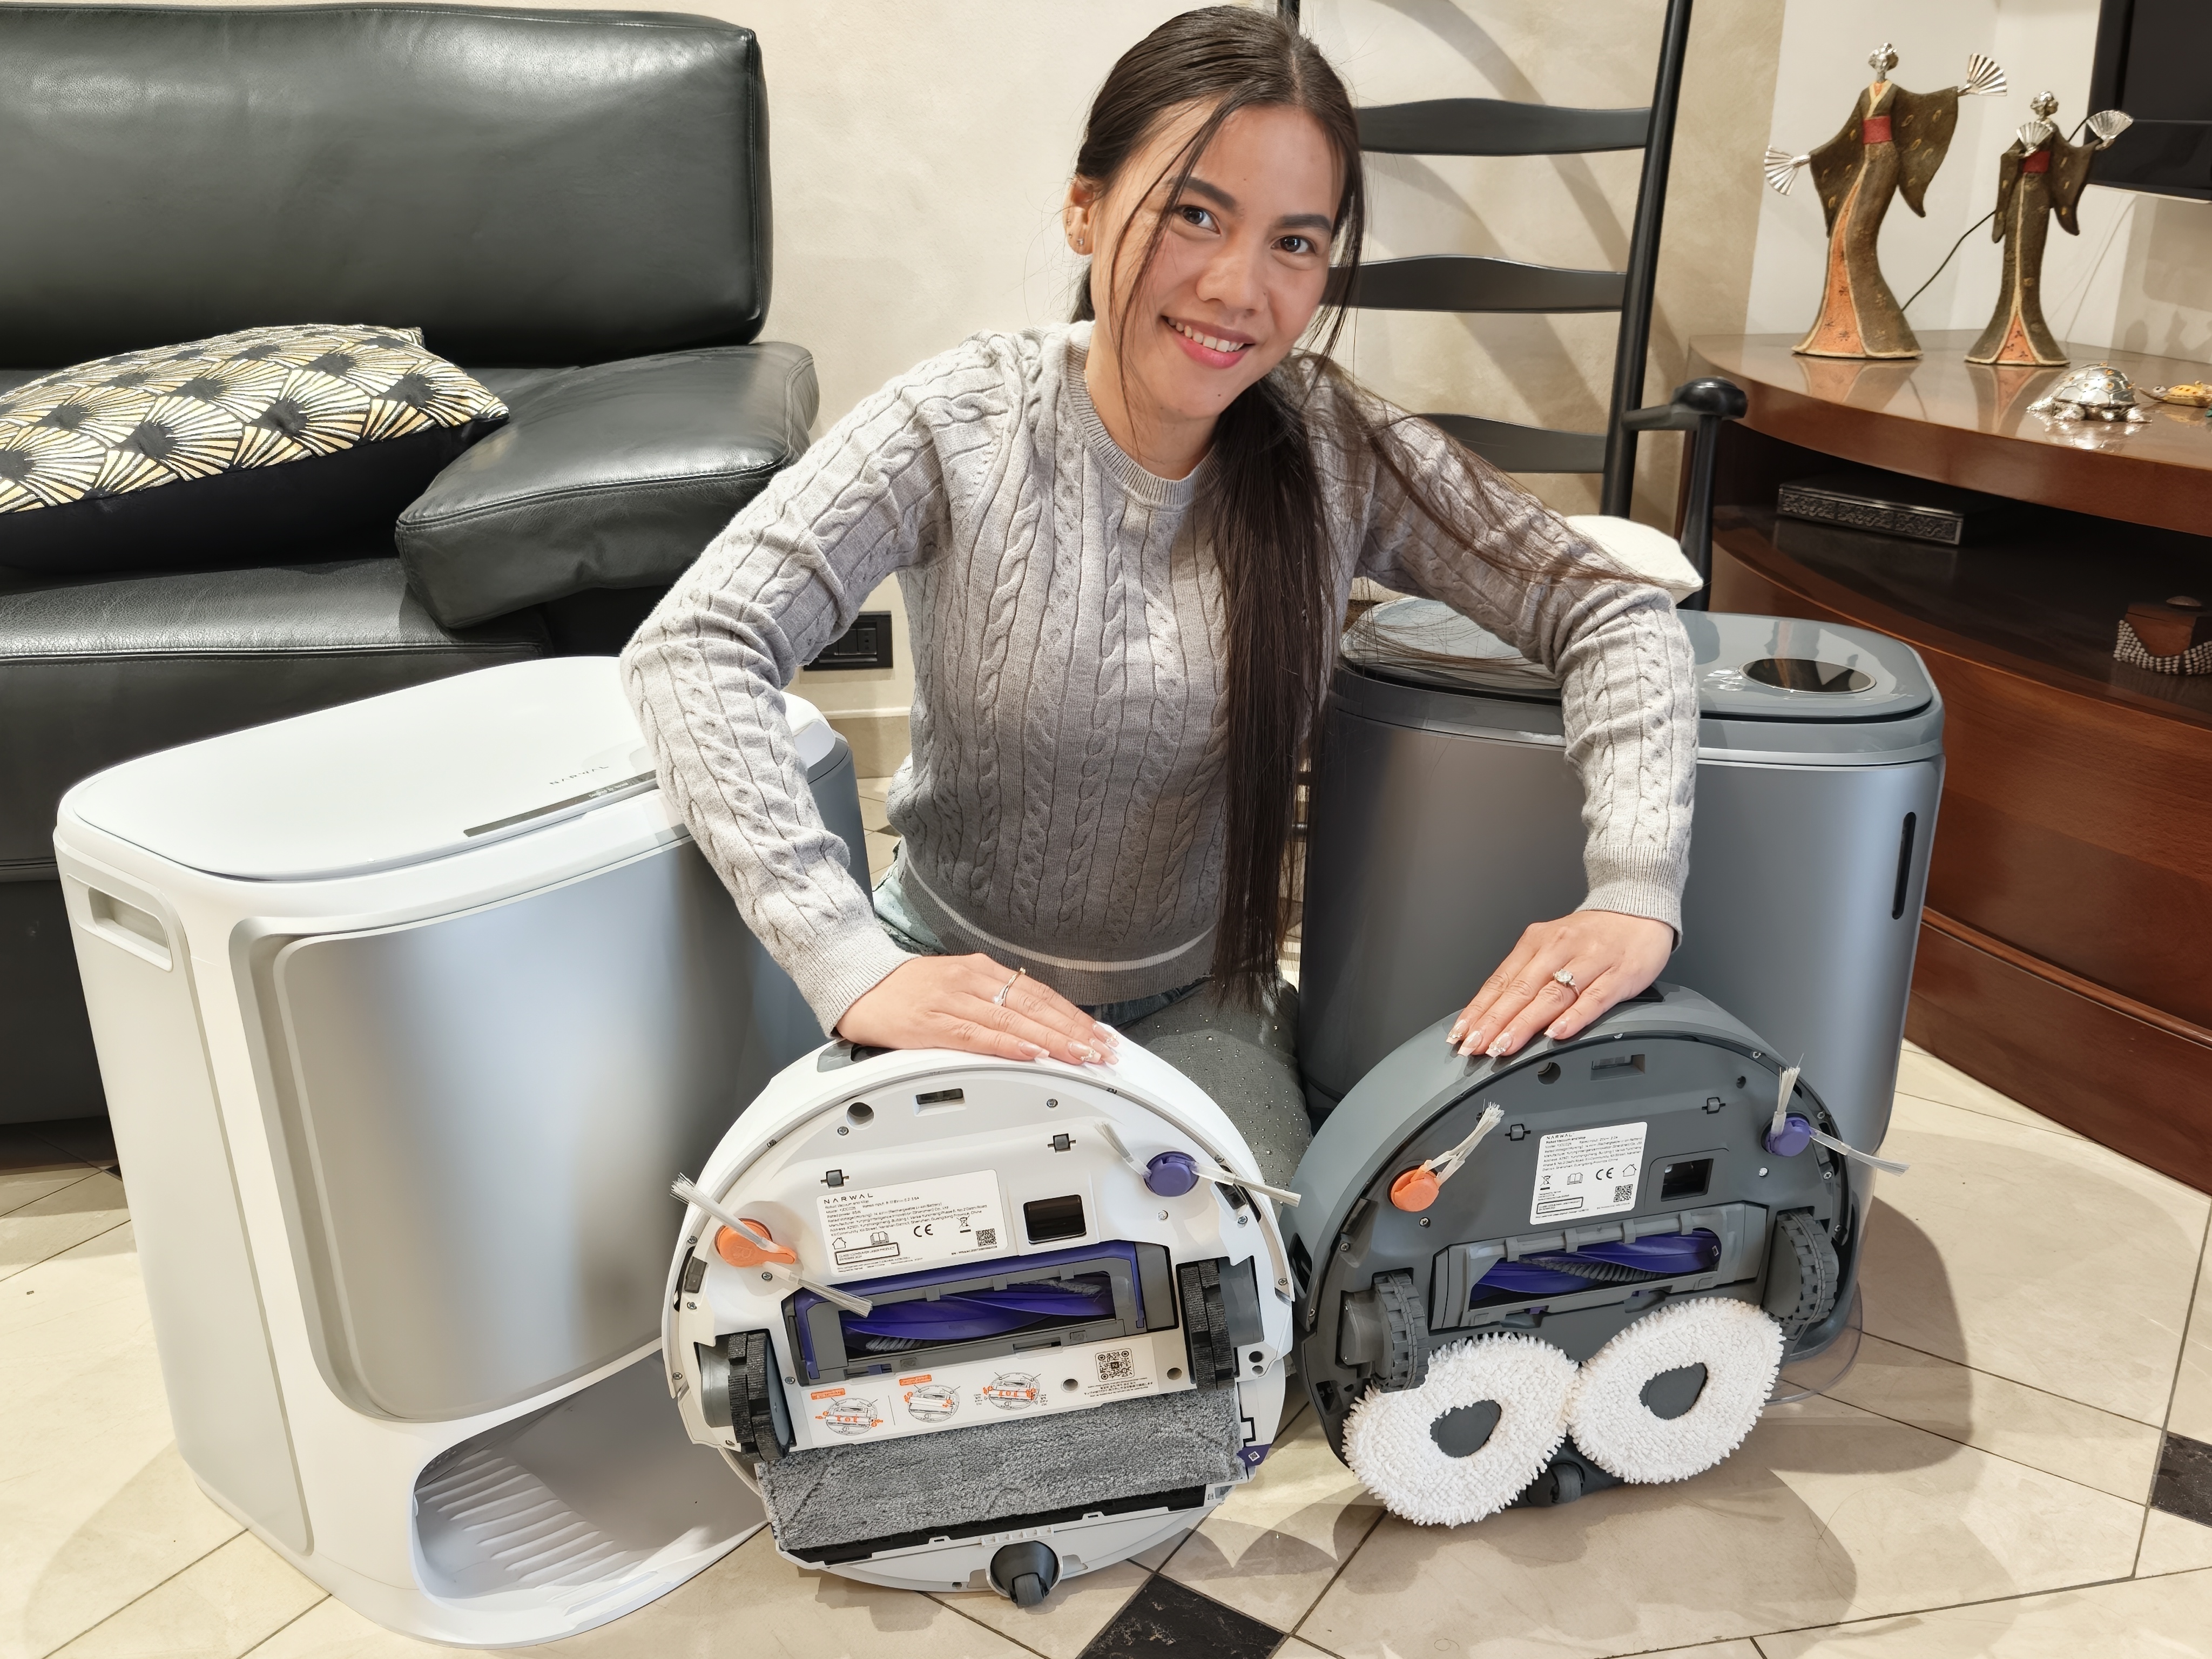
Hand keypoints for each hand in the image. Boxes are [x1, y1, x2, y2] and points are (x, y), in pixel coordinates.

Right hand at [836, 953, 1118, 1066]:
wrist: (857, 983)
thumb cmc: (905, 990)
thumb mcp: (955, 985)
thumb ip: (990, 1000)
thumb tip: (1031, 1020)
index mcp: (980, 971)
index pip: (1038, 993)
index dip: (1071, 1014)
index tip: (1098, 1033)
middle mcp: (972, 980)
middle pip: (1033, 1006)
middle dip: (1072, 1029)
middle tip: (1102, 1049)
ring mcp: (953, 1000)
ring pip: (1013, 1020)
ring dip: (1051, 1039)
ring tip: (1080, 1054)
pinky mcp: (933, 1023)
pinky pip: (977, 1035)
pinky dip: (1007, 1045)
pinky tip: (1031, 1052)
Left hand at [1447, 911, 1673, 1059]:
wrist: (1638, 907)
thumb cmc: (1592, 934)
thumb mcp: (1552, 945)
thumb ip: (1528, 976)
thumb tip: (1495, 1013)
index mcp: (1537, 942)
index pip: (1501, 980)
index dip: (1479, 1009)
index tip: (1461, 1033)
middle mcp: (1559, 948)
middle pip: (1521, 990)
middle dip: (1494, 1021)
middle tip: (1475, 1045)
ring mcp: (1590, 961)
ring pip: (1551, 995)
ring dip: (1524, 1023)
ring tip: (1505, 1045)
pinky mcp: (1620, 974)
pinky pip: (1594, 998)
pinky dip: (1574, 1017)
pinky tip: (1557, 1033)